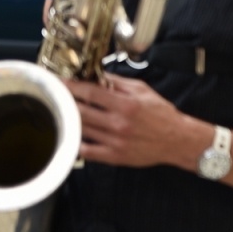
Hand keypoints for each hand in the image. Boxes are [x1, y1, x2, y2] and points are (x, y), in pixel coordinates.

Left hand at [67, 74, 202, 168]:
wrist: (177, 140)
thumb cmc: (162, 115)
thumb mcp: (143, 91)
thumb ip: (119, 83)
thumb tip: (97, 75)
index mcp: (126, 104)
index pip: (90, 92)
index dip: (71, 86)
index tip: (59, 82)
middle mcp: (119, 123)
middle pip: (81, 110)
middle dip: (65, 101)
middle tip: (55, 95)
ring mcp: (115, 141)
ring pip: (81, 129)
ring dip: (68, 119)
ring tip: (60, 112)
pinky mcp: (115, 156)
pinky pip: (87, 151)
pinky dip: (76, 143)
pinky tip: (70, 135)